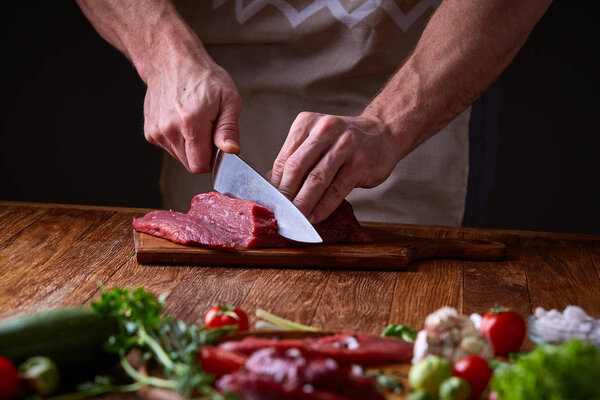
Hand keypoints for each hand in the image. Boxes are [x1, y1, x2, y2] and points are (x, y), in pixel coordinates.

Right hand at [143, 50, 240, 173]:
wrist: (171, 61)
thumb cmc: (203, 78)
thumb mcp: (229, 100)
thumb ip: (229, 129)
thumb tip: (230, 150)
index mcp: (191, 123)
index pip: (200, 166)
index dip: (212, 160)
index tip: (216, 145)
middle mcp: (169, 129)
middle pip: (190, 164)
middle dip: (203, 153)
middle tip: (207, 128)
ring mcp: (157, 132)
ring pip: (180, 157)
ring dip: (190, 147)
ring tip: (194, 122)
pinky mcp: (150, 133)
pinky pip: (169, 148)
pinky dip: (179, 141)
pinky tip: (182, 122)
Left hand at [269, 112, 399, 222]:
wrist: (382, 133)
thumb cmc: (344, 142)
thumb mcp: (316, 140)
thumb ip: (295, 158)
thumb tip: (271, 185)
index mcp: (306, 123)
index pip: (283, 159)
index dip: (275, 185)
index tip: (271, 203)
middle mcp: (325, 130)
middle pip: (296, 168)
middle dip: (286, 195)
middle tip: (280, 213)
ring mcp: (345, 145)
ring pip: (316, 180)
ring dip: (303, 204)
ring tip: (296, 219)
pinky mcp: (360, 163)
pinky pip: (336, 190)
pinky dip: (323, 207)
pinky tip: (315, 217)